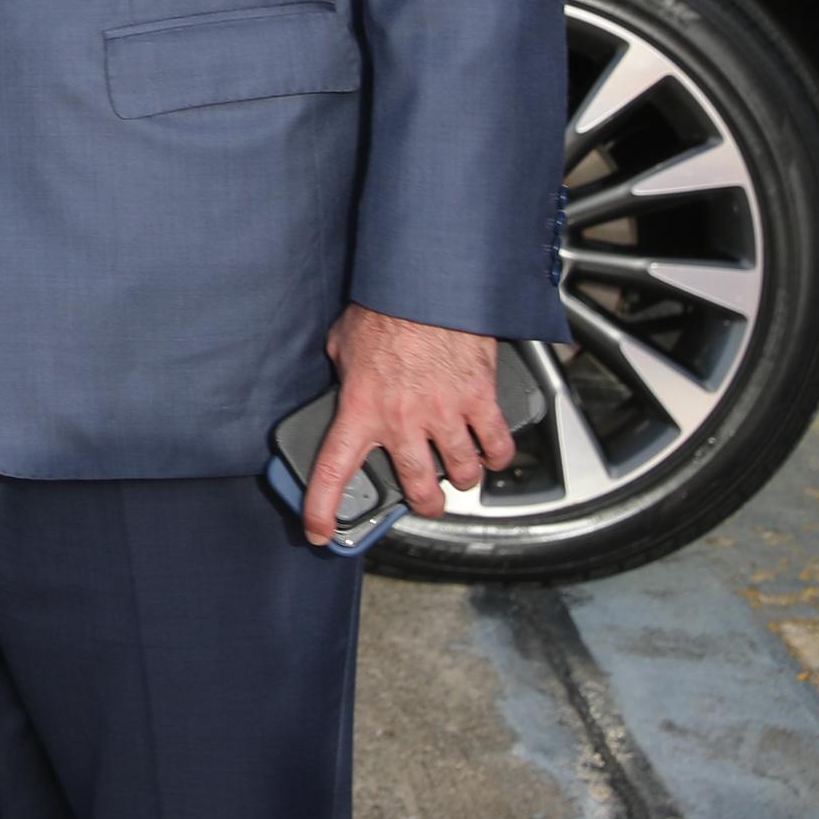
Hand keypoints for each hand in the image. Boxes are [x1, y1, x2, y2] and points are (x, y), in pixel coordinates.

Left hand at [299, 303, 515, 543]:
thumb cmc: (383, 309)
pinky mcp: (479, 400)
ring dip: (463, 479)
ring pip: (461, 472)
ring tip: (460, 474)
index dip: (323, 507)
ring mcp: (445, 413)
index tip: (320, 532)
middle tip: (427, 500)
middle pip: (418, 486)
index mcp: (360, 408)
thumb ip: (344, 375)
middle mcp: (402, 420)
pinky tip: (491, 453)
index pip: (334, 469)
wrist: (426, 286)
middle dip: (424, 503)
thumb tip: (346, 385)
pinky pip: (496, 445)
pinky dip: (497, 455)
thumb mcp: (342, 344)